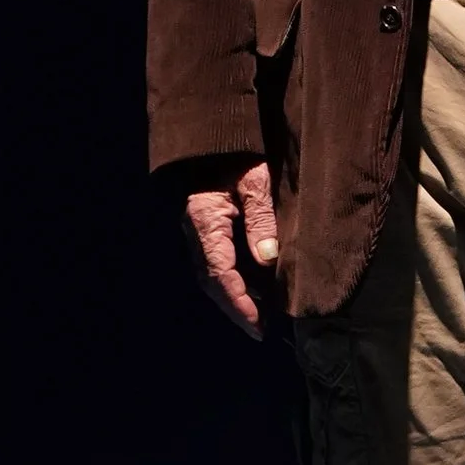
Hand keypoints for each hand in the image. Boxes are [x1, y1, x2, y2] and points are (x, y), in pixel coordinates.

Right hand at [184, 159, 280, 338]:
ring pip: (212, 274)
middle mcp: (196, 231)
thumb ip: (261, 218)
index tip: (257, 325)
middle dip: (235, 307)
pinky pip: (215, 261)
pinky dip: (233, 280)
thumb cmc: (236, 153)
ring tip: (261, 316)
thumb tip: (267, 259)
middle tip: (259, 331)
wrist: (213, 133)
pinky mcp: (205, 226)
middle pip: (212, 281)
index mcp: (205, 221)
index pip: (220, 273)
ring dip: (234, 296)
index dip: (239, 302)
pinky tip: (254, 287)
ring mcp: (198, 230)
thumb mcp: (255, 181)